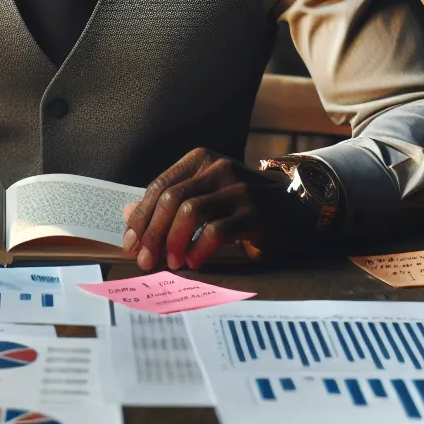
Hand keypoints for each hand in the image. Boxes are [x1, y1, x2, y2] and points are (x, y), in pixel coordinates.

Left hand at [120, 148, 310, 271]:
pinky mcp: (256, 212)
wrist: (296, 208)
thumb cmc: (243, 206)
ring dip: (173, 241)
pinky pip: (217, 230)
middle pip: (171, 198)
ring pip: (191, 211)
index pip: (160, 186)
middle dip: (152, 233)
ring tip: (171, 263)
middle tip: (146, 260)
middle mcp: (218, 168)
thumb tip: (127, 214)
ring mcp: (239, 188)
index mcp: (201, 160)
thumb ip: (169, 204)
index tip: (131, 244)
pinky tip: (194, 262)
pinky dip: (199, 249)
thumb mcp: (205, 198)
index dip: (141, 217)